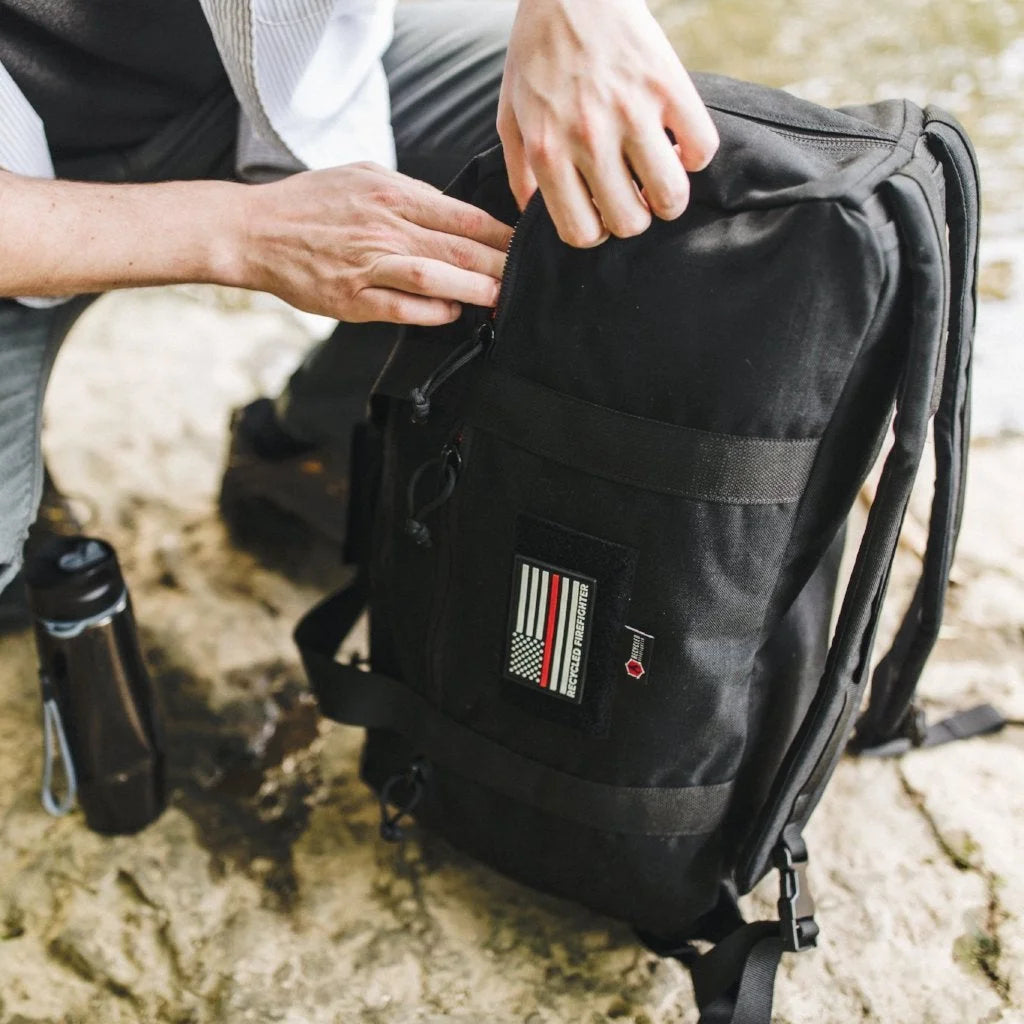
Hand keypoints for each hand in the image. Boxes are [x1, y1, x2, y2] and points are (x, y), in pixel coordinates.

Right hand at [241, 162, 513, 324]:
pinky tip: (453, 312)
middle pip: (458, 246)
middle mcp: (384, 226)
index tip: (521, 244)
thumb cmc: (309, 203)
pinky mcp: (353, 298)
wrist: (254, 230)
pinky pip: (404, 308)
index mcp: (390, 192)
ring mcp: (368, 264)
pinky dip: (434, 311)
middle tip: (524, 276)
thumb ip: (408, 191)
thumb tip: (451, 210)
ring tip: (500, 298)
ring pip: (436, 276)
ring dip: (474, 289)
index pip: (462, 213)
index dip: (498, 232)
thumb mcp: (361, 174)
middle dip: (498, 264)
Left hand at [497, 0, 718, 246]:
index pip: (582, 232)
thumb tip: (531, 216)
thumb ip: (518, 171)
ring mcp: (631, 112)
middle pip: (630, 222)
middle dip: (633, 217)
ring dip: (669, 198)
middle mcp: (588, 138)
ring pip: (670, 196)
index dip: (596, 231)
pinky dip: (695, 156)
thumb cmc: (536, 53)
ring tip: (660, 179)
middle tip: (633, 195)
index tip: (601, 212)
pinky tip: (679, 144)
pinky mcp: (668, 85)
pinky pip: (701, 149)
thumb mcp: (509, 114)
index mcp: (548, 151)